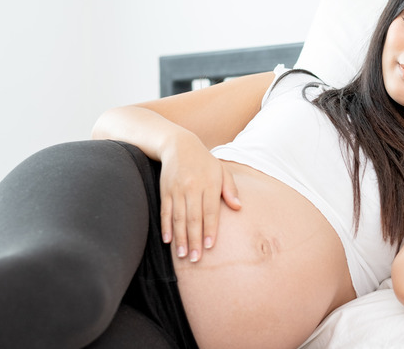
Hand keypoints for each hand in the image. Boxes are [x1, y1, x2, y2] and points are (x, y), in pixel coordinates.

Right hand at [159, 136, 241, 261]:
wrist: (179, 145)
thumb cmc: (205, 162)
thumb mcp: (222, 171)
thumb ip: (230, 189)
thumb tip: (239, 207)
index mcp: (209, 184)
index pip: (210, 211)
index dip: (210, 229)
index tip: (210, 246)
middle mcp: (192, 188)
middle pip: (193, 218)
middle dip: (195, 239)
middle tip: (196, 258)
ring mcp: (177, 190)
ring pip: (178, 217)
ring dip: (180, 238)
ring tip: (183, 255)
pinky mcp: (165, 191)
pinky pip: (165, 211)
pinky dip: (165, 226)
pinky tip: (167, 240)